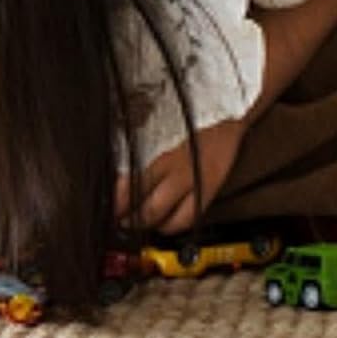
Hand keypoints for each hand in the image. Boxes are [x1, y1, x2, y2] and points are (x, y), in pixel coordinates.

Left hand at [114, 118, 245, 234]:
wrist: (226, 111)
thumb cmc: (188, 114)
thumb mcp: (157, 125)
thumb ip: (139, 147)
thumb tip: (119, 167)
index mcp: (160, 153)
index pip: (133, 185)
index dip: (119, 201)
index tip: (109, 207)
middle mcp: (179, 172)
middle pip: (150, 208)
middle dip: (131, 220)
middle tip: (120, 221)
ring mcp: (197, 184)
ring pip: (172, 220)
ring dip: (153, 226)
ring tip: (140, 225)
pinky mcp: (211, 190)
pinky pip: (192, 217)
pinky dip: (176, 225)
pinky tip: (166, 223)